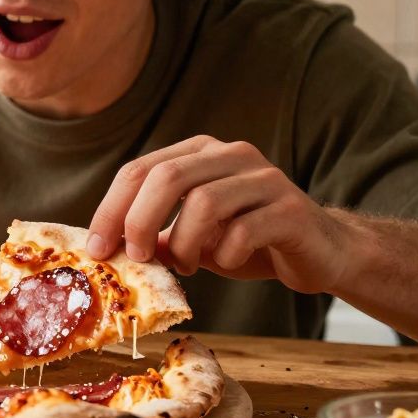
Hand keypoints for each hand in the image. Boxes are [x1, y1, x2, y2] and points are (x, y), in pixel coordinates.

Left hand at [85, 135, 358, 294]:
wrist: (319, 252)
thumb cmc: (246, 240)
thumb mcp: (190, 235)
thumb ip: (153, 234)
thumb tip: (106, 249)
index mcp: (199, 152)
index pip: (140, 170)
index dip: (111, 209)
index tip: (97, 249)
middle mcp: (231, 155)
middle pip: (167, 177)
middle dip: (139, 222)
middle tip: (135, 259)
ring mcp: (264, 178)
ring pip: (204, 203)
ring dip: (184, 244)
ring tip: (188, 265)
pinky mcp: (290, 209)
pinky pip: (244, 230)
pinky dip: (225, 254)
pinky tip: (227, 262)